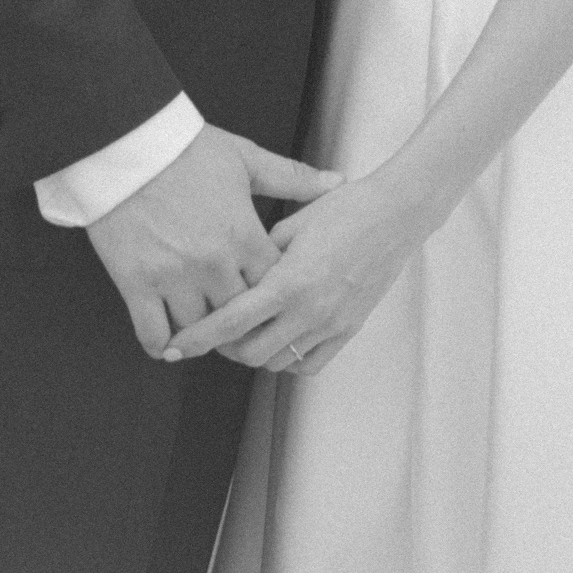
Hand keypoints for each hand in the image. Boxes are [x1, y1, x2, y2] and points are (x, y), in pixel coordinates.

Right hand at [86, 124, 342, 357]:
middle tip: (240, 326)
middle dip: (242, 322)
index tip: (269, 295)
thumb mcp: (246, 159)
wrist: (127, 142)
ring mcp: (173, 278)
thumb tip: (337, 181)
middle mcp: (213, 264)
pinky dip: (162, 343)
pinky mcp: (136, 284)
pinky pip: (153, 334)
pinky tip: (168, 340)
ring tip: (206, 333)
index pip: (273, 287)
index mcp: (243, 236)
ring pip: (199, 331)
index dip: (273, 293)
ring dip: (203, 335)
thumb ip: (293, 178)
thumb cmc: (186, 149)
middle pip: (239, 317)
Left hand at [161, 167, 423, 375]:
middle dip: (225, 347)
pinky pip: (310, 364)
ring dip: (256, 352)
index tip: (176, 346)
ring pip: (277, 362)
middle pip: (250, 352)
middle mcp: (309, 310)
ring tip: (248, 331)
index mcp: (289, 281)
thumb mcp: (293, 222)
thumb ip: (260, 253)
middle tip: (215, 331)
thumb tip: (234, 273)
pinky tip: (281, 338)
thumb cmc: (344, 208)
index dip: (199, 337)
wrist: (396, 214)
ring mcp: (331, 324)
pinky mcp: (349, 330)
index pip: (232, 321)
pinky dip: (288, 358)